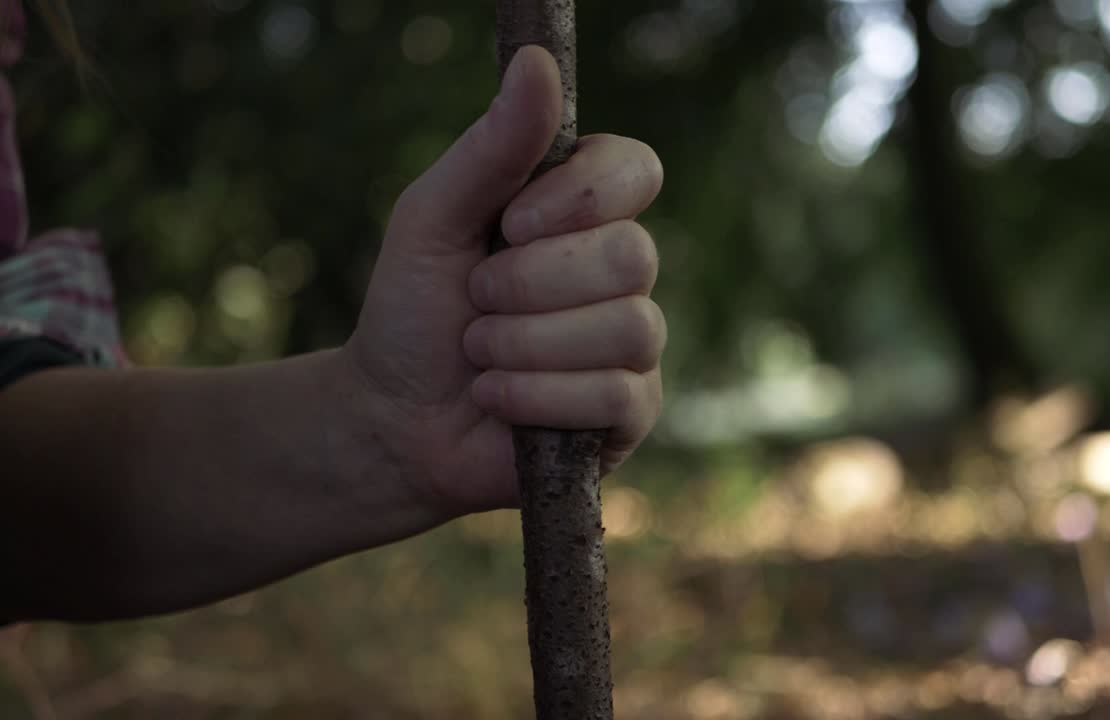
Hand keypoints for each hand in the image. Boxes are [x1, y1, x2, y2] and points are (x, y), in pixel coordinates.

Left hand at [343, 46, 664, 521]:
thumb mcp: (434, 217)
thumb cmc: (414, 309)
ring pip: (627, 328)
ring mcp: (634, 344)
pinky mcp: (631, 411)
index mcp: (582, 212)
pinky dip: (536, 397)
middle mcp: (621, 272)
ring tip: (480, 356)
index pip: (637, 171)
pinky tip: (496, 399)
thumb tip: (538, 60)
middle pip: (632, 255)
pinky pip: (616, 394)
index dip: (581, 198)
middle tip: (476, 301)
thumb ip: (491, 147)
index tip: (511, 223)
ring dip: (525, 345)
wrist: (394, 418)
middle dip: (532, 285)